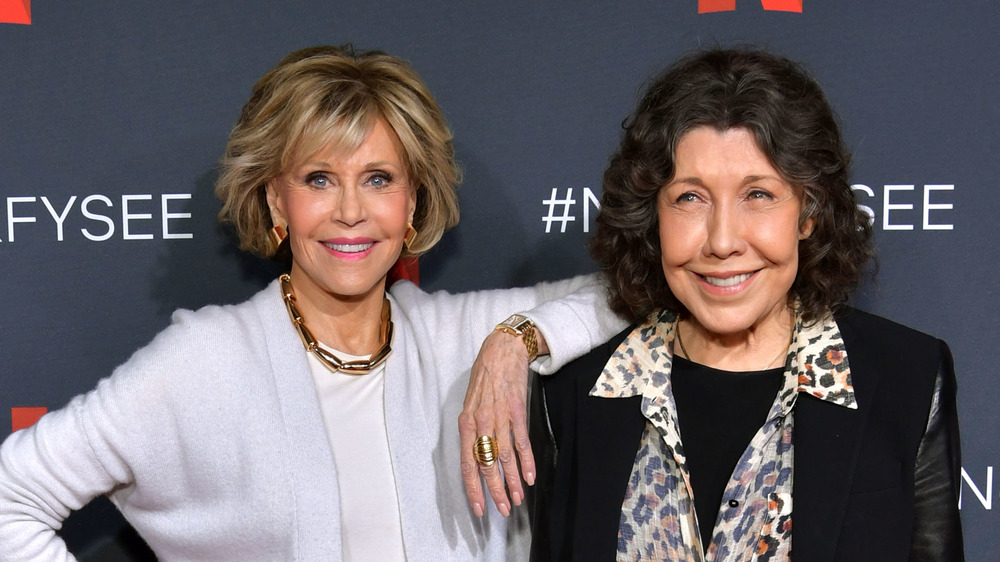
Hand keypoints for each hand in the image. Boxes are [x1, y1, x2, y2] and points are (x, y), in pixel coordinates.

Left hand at [458, 329, 537, 516]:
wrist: (503, 349)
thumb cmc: (485, 377)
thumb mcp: (471, 404)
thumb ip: (473, 430)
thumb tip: (477, 457)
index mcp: (465, 423)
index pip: (466, 463)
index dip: (472, 488)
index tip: (478, 509)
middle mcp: (480, 422)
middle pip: (486, 465)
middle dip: (494, 491)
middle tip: (502, 510)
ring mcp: (499, 416)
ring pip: (504, 457)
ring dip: (512, 481)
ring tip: (518, 499)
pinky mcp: (517, 410)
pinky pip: (521, 441)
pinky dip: (526, 461)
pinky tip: (530, 477)